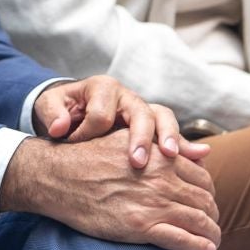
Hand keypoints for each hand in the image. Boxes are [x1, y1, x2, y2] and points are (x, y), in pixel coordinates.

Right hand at [0, 132, 221, 249]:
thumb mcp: (128, 140)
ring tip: (213, 241)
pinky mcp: (141, 226)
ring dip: (212, 233)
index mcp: (161, 157)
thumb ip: (162, 146)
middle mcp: (163, 179)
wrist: (59, 176)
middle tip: (211, 224)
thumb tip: (200, 151)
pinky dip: (199, 247)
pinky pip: (183, 239)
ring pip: (200, 221)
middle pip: (205, 200)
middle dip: (212, 214)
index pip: (203, 178)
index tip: (206, 203)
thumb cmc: (90, 157)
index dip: (208, 193)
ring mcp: (154, 203)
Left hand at [32, 76, 209, 168]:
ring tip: (172, 156)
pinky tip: (200, 156)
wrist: (74, 113)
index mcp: (103, 88)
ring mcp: (143, 110)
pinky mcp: (153, 127)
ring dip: (169, 138)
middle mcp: (127, 97)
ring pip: (162, 119)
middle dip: (140, 136)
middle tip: (138, 161)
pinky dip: (186, 145)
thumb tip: (60, 128)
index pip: (102, 112)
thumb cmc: (62, 111)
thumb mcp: (49, 107)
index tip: (75, 145)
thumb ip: (52, 114)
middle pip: (141, 111)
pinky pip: (173, 134)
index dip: (88, 132)